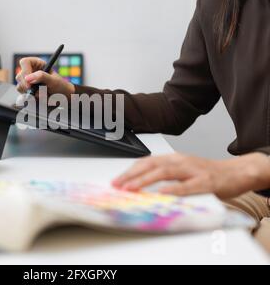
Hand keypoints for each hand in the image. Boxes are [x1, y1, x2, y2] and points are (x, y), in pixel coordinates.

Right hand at [15, 57, 74, 97]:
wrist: (62, 97)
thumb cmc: (60, 86)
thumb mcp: (53, 80)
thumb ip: (42, 77)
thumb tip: (28, 78)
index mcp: (36, 64)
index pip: (24, 63)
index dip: (25, 71)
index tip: (29, 82)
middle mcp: (30, 72)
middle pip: (20, 76)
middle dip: (27, 85)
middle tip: (34, 91)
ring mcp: (27, 82)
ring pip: (20, 87)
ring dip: (30, 93)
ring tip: (43, 94)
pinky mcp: (27, 92)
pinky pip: (23, 95)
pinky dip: (31, 98)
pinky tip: (40, 98)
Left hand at [112, 153, 269, 198]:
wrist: (235, 172)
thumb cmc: (206, 173)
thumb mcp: (182, 170)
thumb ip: (165, 175)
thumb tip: (142, 184)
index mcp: (173, 159)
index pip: (147, 162)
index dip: (130, 170)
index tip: (117, 180)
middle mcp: (180, 161)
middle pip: (151, 165)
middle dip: (132, 175)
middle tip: (118, 185)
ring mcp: (192, 170)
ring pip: (165, 172)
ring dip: (145, 180)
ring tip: (131, 188)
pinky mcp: (205, 181)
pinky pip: (187, 186)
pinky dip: (172, 189)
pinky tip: (161, 193)